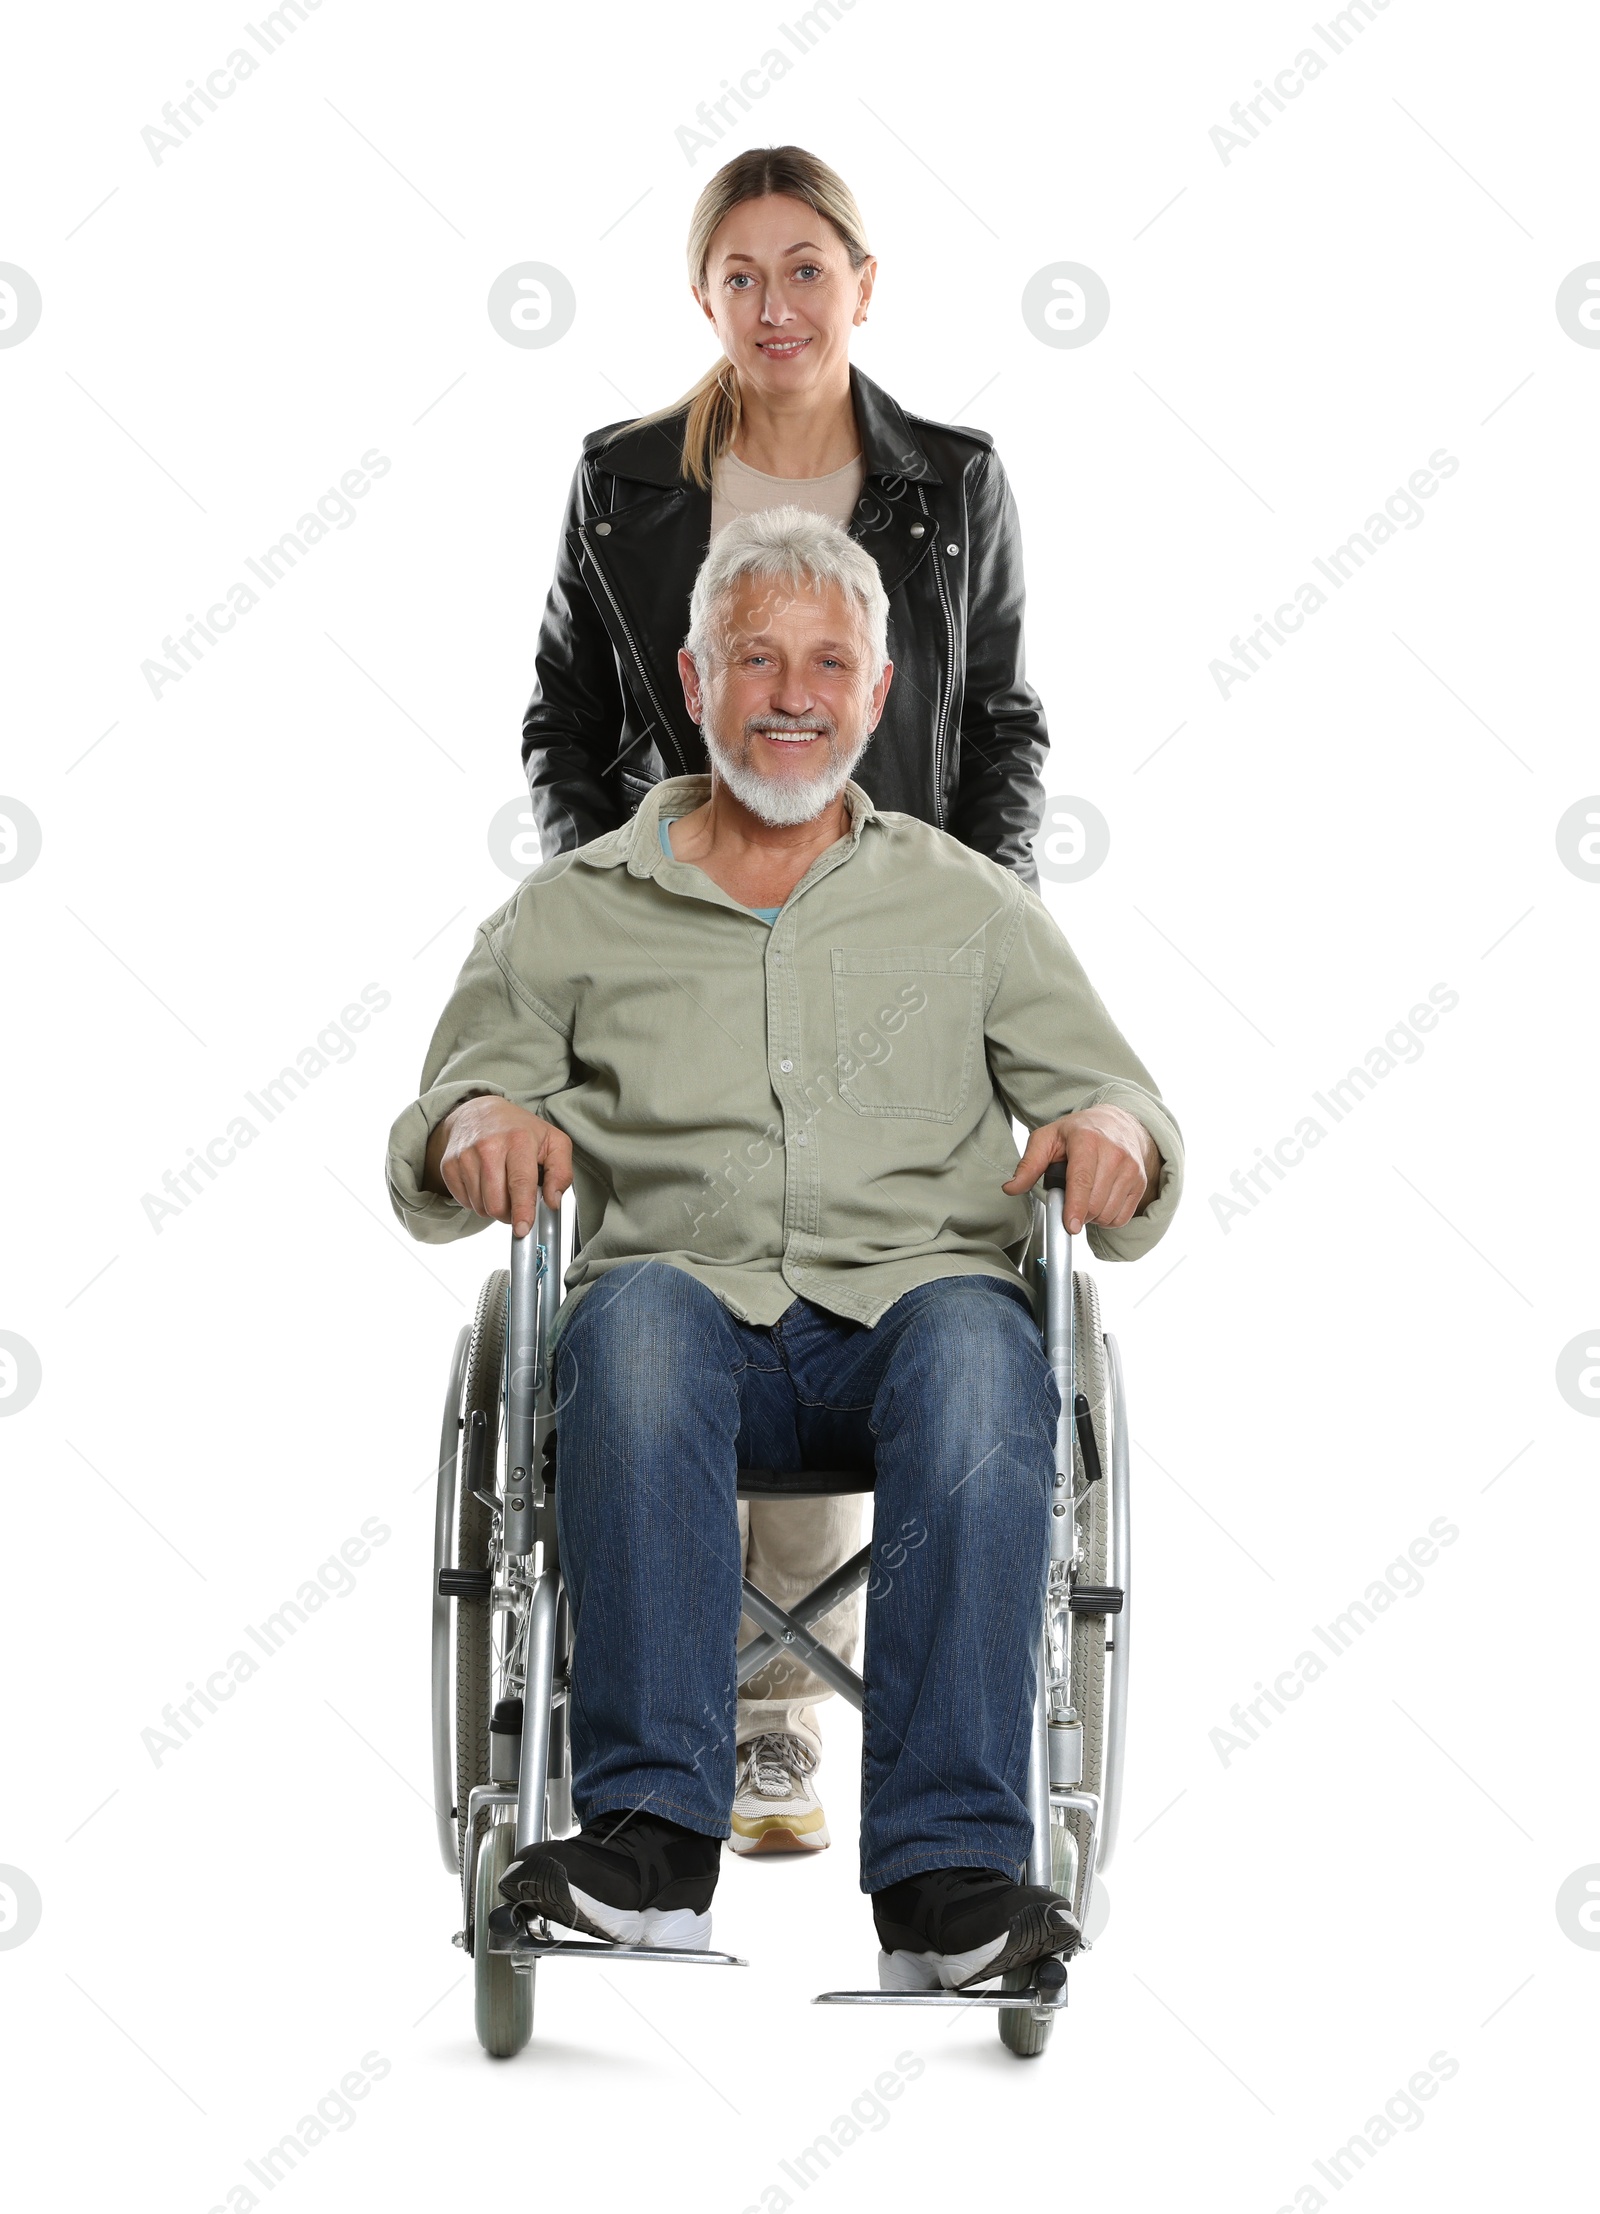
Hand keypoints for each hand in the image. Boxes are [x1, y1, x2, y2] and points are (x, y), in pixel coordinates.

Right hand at [423, 1096, 571, 1237]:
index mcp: (518, 1140)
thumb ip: (562, 1172)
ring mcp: (465, 1156)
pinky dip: (477, 1201)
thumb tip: (553, 1201)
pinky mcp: (449, 1165)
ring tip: (501, 1187)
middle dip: (510, 1213)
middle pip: (496, 1203)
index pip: (520, 1183)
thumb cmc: (519, 1130)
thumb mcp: (553, 1142)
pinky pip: (464, 1202)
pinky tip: (484, 1183)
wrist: (479, 1112)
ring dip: (493, 1207)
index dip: (522, 1210)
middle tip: (517, 1202)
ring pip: (480, 1206)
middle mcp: (488, 1147)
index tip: (523, 1228)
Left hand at [1002, 1106, 1158, 1233]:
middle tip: (1068, 1201)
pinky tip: (1099, 1203)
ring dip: (1091, 1217)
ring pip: (1108, 1213)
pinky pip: (1121, 1217)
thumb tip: (1010, 1188)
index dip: (1076, 1207)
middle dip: (1077, 1213)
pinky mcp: (1140, 1183)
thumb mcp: (1047, 1139)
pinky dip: (1106, 1219)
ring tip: (1084, 1198)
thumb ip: (1028, 1165)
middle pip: (1095, 1203)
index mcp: (1088, 1140)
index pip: (1082, 1180)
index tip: (1070, 1226)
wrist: (1117, 1123)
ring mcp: (1131, 1169)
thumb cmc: (1077, 1133)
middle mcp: (1115, 1153)